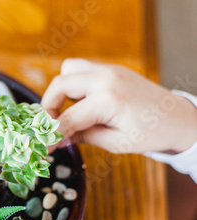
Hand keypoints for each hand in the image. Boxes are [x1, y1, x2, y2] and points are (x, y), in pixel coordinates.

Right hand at [41, 58, 196, 153]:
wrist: (178, 118)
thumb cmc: (151, 134)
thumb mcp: (115, 143)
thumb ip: (82, 136)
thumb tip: (57, 138)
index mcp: (108, 100)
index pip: (67, 118)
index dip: (51, 135)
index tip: (43, 147)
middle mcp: (106, 79)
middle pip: (60, 85)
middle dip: (49, 107)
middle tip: (51, 126)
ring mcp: (109, 70)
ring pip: (68, 69)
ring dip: (60, 90)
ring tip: (65, 111)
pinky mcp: (111, 69)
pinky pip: (82, 69)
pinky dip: (74, 84)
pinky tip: (80, 103)